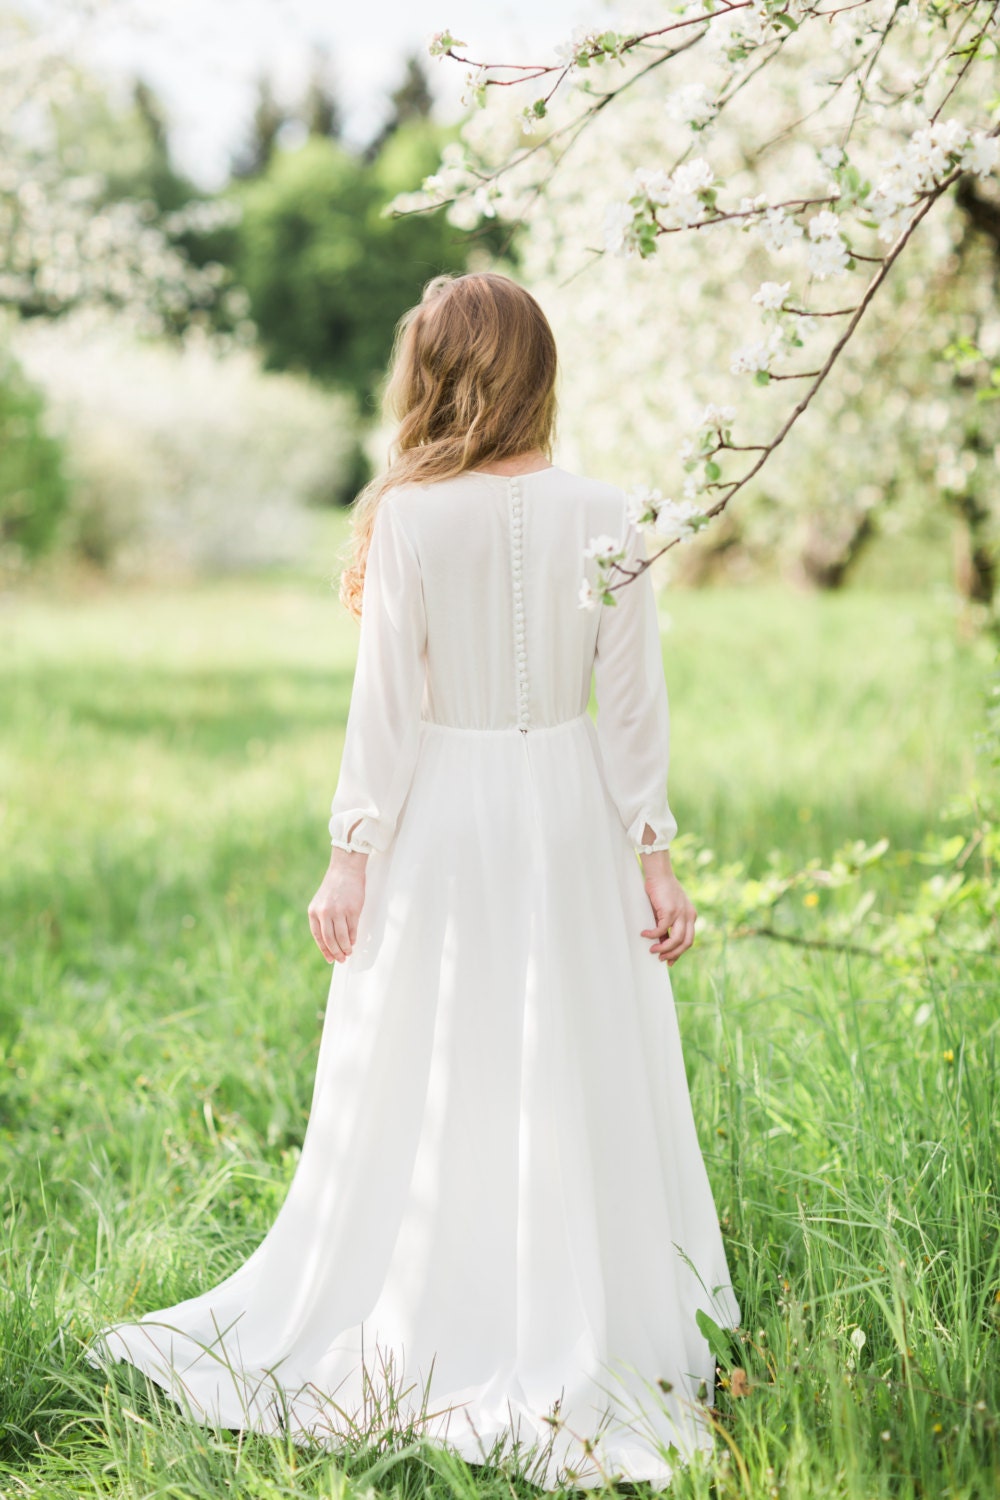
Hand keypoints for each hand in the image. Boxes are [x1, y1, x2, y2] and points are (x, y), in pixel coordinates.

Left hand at [308, 848, 367, 963]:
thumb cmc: (335, 887)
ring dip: (346, 948)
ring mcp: (338, 911)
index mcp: (314, 912)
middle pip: (330, 940)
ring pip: (342, 937)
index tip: (330, 959)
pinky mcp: (352, 910)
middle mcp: (324, 913)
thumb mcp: (321, 902)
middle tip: (341, 959)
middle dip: (336, 952)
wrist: (345, 870)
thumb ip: (322, 919)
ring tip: (349, 952)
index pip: (318, 937)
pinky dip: (353, 938)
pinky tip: (353, 941)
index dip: (324, 950)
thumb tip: (330, 940)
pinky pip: (352, 929)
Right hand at [639, 857, 696, 965]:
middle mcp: (689, 916)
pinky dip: (652, 935)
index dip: (679, 952)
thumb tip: (661, 941)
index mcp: (690, 916)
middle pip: (686, 943)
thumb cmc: (661, 890)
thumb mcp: (667, 910)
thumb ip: (667, 925)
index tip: (669, 960)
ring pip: (676, 940)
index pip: (689, 940)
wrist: (659, 874)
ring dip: (664, 948)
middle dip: (674, 954)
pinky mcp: (670, 911)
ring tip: (653, 950)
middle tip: (661, 958)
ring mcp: (681, 914)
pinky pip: (661, 930)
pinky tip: (644, 934)